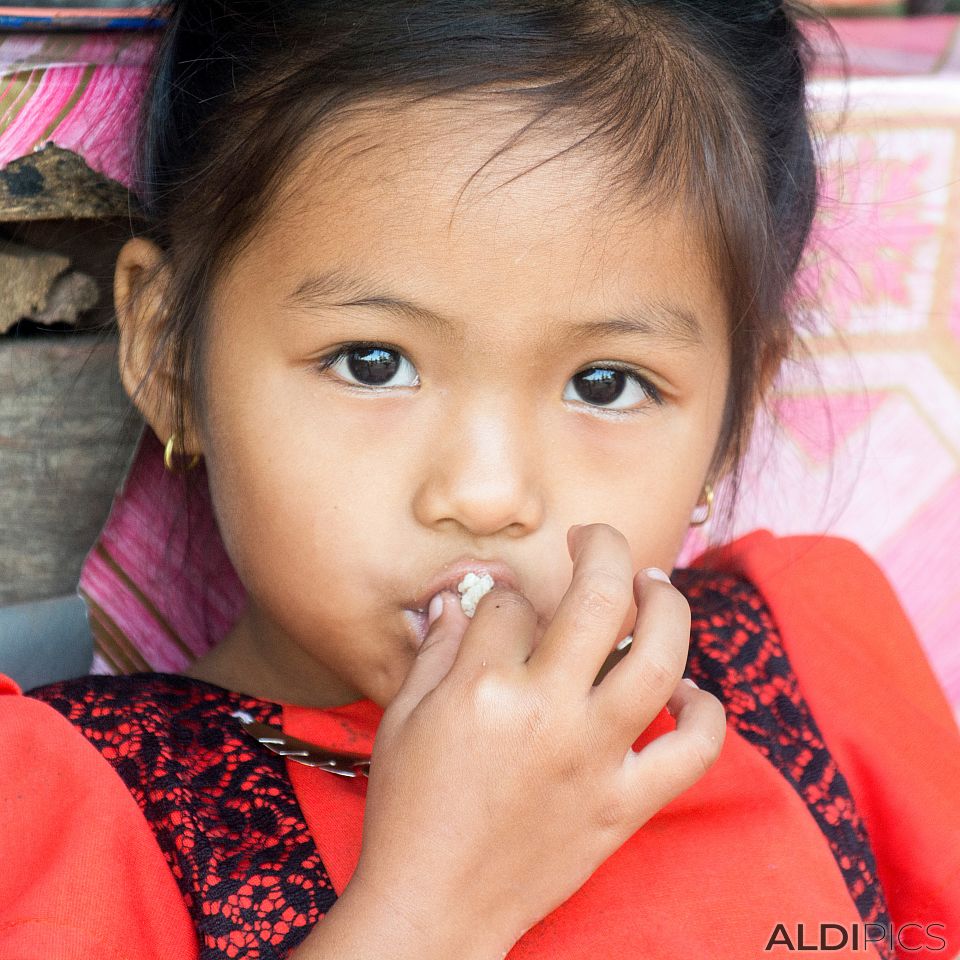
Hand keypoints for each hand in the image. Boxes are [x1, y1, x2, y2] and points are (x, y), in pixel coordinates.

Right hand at [348, 523, 726, 958]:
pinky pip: (694, 751)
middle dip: (601, 547)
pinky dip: (704, 712)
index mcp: (482, 689)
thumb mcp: (402, 720)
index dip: (506, 594)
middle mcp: (547, 713)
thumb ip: (437, 651)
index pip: (512, 603)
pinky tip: (685, 692)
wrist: (436, 907)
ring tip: (654, 589)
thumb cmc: (408, 812)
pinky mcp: (623, 805)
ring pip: (659, 658)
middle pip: (599, 598)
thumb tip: (460, 603)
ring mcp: (594, 758)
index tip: (504, 609)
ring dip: (667, 607)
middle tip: (595, 539)